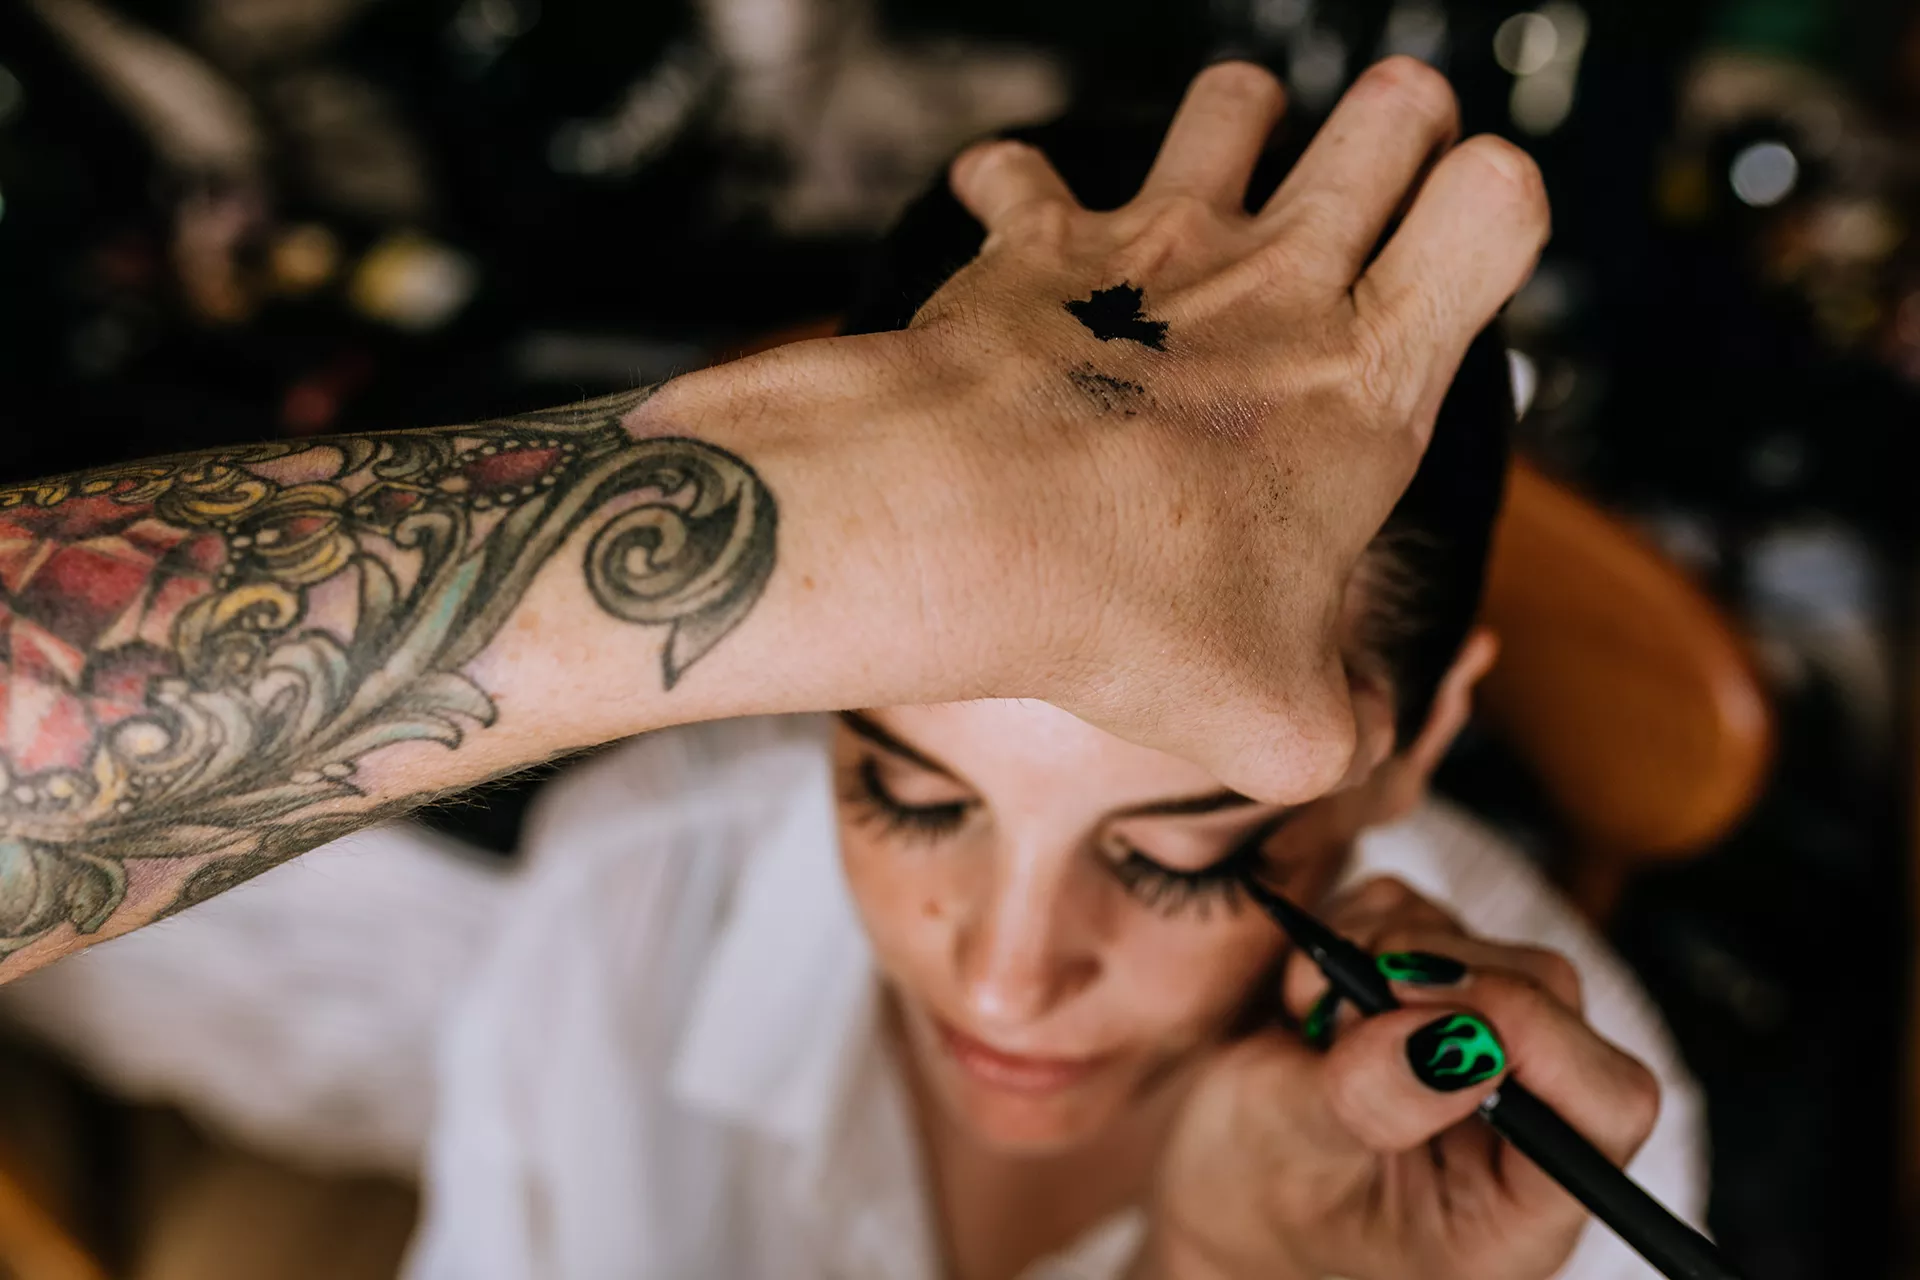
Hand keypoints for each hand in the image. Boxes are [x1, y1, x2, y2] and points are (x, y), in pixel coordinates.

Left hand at [637, 58, 1544, 801]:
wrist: (960, 535)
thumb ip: (1345, 722)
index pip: (1501, 202)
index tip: (1458, 260)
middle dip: (1400, 124)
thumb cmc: (1126, 610)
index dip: (1497, 208)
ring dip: (1240, 128)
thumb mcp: (1280, 722)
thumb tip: (1351, 729)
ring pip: (1237, 101)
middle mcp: (1275, 280)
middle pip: (1392, 109)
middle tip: (1371, 187)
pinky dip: (1018, 192)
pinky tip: (1020, 235)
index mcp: (1367, 375)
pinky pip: (1021, 170)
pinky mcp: (1037, 241)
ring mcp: (1154, 243)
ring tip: (1222, 190)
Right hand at [1138, 878, 1660, 1279]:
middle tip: (1336, 1006)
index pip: (1609, 1105)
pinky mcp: (1433, 990)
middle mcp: (1521, 1127)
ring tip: (1307, 1014)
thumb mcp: (1291, 1156)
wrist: (1204, 1172)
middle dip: (1435, 980)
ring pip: (1488, 945)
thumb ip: (1371, 1101)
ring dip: (1384, 949)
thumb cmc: (1247, 1195)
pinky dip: (1358, 925)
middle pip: (1551, 1000)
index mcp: (1516, 1208)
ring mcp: (1481, 1051)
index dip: (1534, 1034)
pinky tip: (1310, 993)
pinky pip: (1425, 913)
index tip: (1418, 1006)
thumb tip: (1453, 1036)